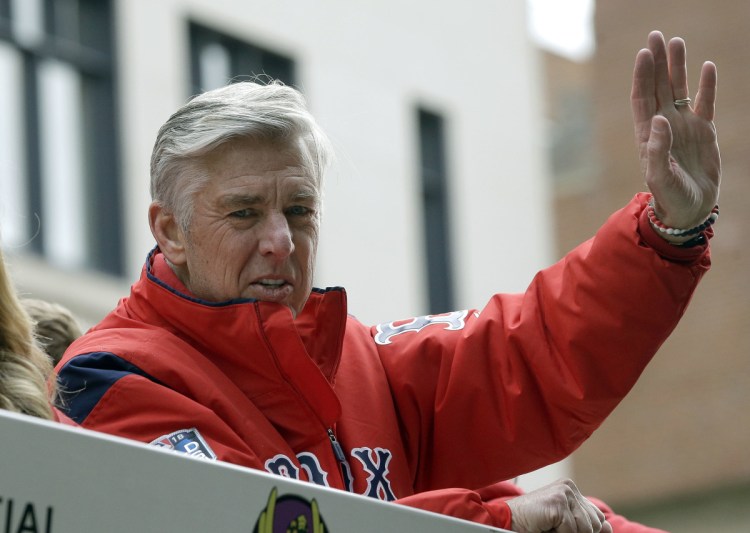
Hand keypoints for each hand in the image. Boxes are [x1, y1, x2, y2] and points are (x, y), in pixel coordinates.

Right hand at [506, 479, 611, 532]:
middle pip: (594, 524)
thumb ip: (585, 523)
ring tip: (550, 527)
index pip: (597, 517)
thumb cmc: (534, 523)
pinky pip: (571, 530)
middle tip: (555, 529)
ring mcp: (564, 492)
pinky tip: (545, 526)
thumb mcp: (564, 524)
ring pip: (585, 528)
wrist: (508, 520)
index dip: (587, 531)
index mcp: (571, 490)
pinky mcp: (558, 501)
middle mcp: (569, 487)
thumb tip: (608, 528)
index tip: (567, 530)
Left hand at [631, 31, 720, 231]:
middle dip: (657, 62)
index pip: (642, 98)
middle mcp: (664, 126)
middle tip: (656, 35)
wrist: (689, 210)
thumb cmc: (669, 196)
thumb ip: (658, 149)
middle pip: (659, 87)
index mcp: (648, 134)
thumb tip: (660, 119)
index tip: (644, 53)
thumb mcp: (659, 176)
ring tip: (676, 42)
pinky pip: (706, 103)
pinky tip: (707, 67)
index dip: (642, 76)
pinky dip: (706, 86)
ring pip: (680, 90)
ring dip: (678, 67)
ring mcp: (684, 127)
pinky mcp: (704, 132)